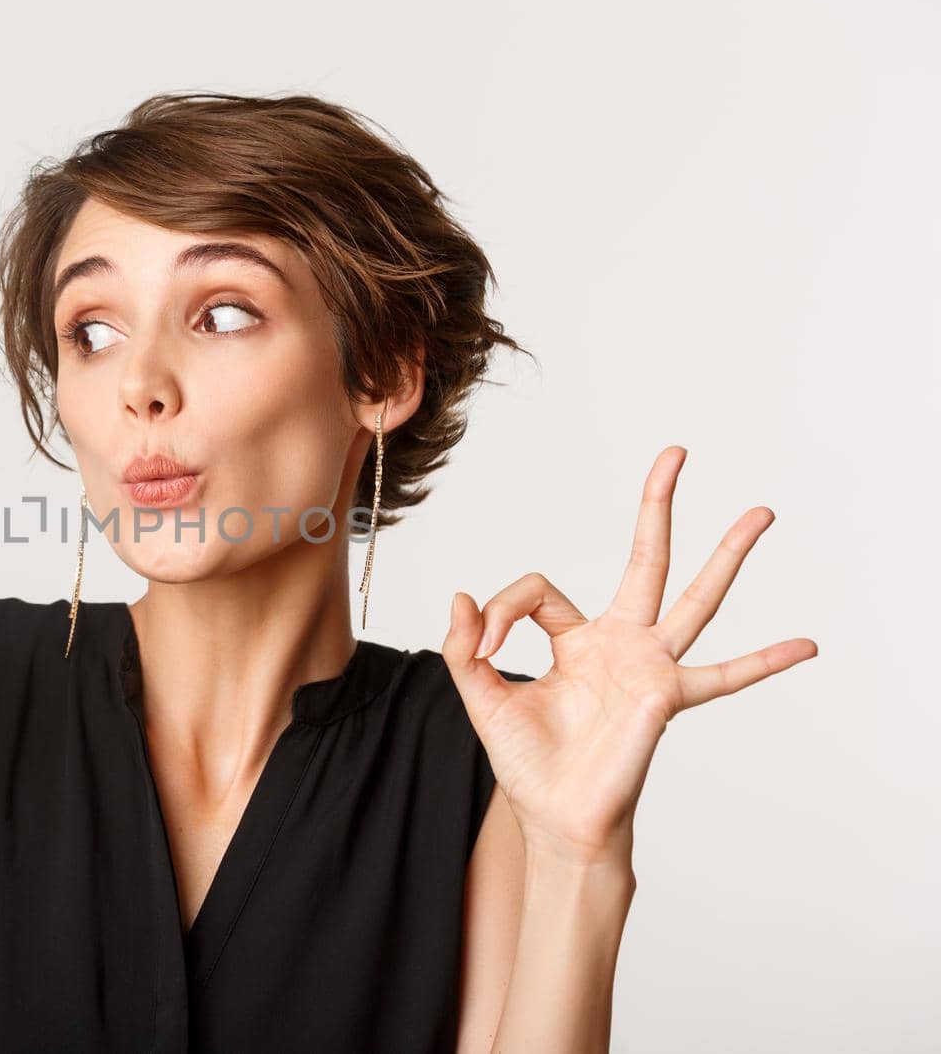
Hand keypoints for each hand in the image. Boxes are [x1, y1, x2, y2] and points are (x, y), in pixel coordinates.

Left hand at [441, 446, 816, 864]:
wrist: (552, 816)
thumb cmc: (527, 762)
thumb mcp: (482, 699)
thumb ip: (466, 649)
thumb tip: (461, 597)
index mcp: (575, 639)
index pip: (540, 591)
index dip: (504, 610)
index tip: (486, 643)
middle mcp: (620, 643)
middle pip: (646, 561)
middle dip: (658, 507)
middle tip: (676, 452)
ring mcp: (649, 668)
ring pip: (694, 600)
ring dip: (727, 556)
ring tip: (761, 513)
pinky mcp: (664, 698)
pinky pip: (723, 677)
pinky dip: (764, 662)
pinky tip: (807, 645)